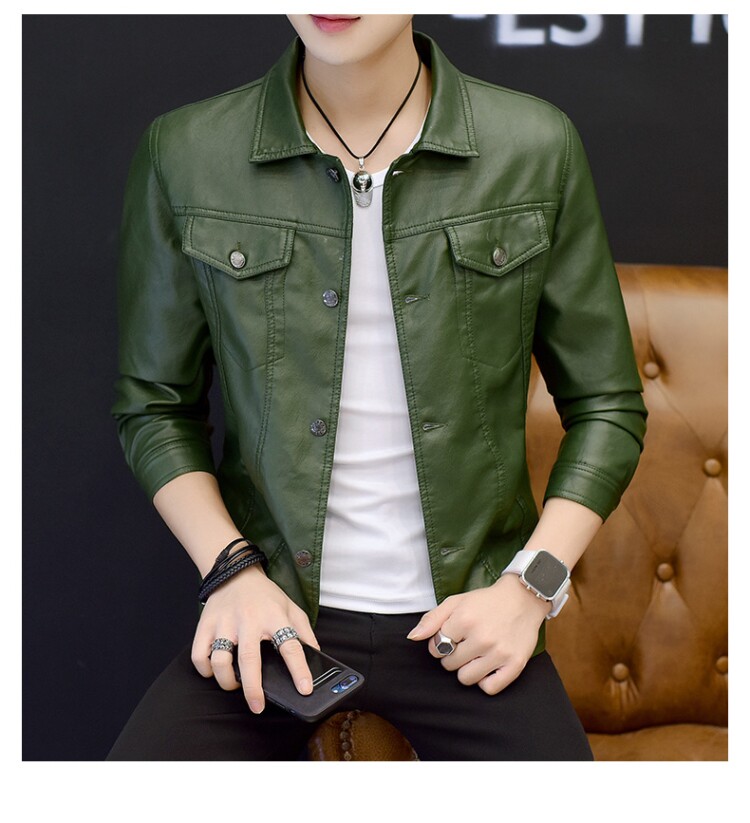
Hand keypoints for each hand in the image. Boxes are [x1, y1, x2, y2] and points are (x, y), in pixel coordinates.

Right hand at [191, 565, 319, 713]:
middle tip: (258, 706)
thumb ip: (304, 632)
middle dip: (253, 689)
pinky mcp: (205, 624)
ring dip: (227, 681)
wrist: (236, 572)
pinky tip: (215, 671)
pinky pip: (199, 655)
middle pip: (249, 659)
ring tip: (235, 685)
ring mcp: (225, 622)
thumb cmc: (265, 596)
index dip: (299, 669)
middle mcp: (249, 619)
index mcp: (274, 616)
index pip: (290, 645)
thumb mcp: (291, 607)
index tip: (304, 689)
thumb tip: (316, 657)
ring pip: (220, 661)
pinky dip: (205, 670)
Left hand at [406, 575, 549, 694]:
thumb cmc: (486, 602)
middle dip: (453, 655)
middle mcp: (481, 638)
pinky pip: (489, 688)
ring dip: (467, 669)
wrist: (523, 599)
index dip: (441, 643)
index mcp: (464, 620)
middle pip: (449, 665)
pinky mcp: (515, 664)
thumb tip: (413, 637)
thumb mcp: (456, 602)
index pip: (436, 647)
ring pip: (466, 678)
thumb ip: (432, 619)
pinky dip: (486, 681)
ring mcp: (499, 653)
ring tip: (476, 654)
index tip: (452, 636)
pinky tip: (487, 666)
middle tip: (466, 643)